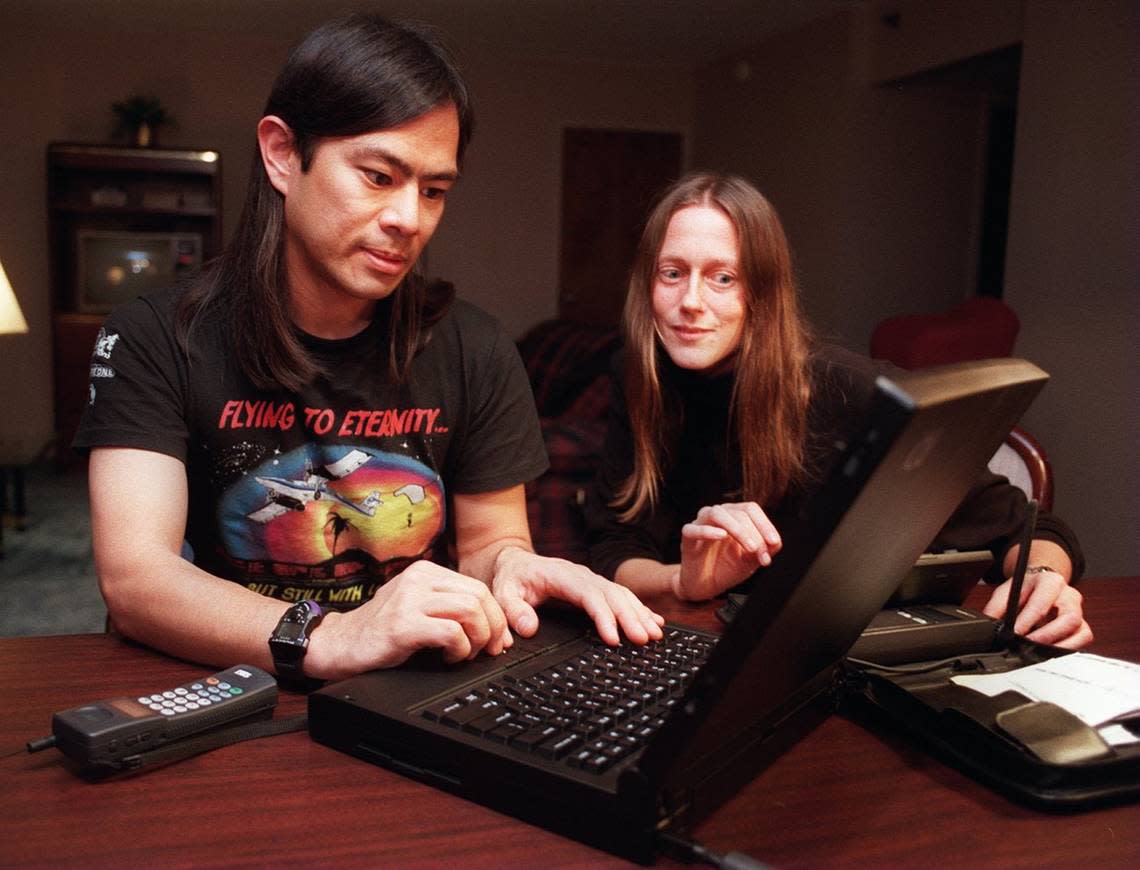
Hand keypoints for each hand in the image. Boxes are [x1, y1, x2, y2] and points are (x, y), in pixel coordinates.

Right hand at [305, 560, 510, 679]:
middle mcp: (418, 579)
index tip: (498, 639)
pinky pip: (451, 632)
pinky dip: (459, 649)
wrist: (339, 645)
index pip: (478, 587)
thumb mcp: (417, 608)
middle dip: (493, 627)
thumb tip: (495, 629)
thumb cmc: (381, 632)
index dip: (496, 616)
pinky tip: (448, 658)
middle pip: (479, 595)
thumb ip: (450, 609)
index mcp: (425, 572)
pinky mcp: (403, 624)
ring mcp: (410, 599)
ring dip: (478, 638)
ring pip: (470, 610)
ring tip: (466, 654)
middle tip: (489, 651)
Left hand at [491, 547, 664, 644]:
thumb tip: (528, 629)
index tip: (613, 637)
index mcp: (560, 575)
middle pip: (611, 594)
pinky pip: (621, 597)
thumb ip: (513, 610)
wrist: (514, 562)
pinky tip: (654, 621)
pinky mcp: (595, 587)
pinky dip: (639, 609)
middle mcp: (581, 575)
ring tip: (654, 634)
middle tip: (643, 639)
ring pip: (620, 595)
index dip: (603, 615)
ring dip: (639, 614)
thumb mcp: (503, 593)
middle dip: (629, 617)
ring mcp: (590, 580)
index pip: (588, 594)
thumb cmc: (511, 579)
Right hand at [676, 502, 781, 600]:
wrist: (706, 586)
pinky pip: (693, 529)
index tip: (773, 542)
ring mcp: (700, 524)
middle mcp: (717, 515)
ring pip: (717, 514)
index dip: (764, 524)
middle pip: (738, 512)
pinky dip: (707, 531)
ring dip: (737, 529)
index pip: (750, 509)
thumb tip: (774, 541)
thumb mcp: (751, 560)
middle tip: (760, 554)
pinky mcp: (687, 538)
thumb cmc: (727, 568)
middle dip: (754, 533)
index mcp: (733, 516)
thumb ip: (764, 549)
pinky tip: (721, 536)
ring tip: (749, 547)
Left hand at [982, 569, 1092, 648]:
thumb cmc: (1025, 588)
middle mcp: (1069, 595)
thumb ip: (996, 608)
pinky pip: (1083, 640)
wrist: (1040, 583)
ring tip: (1040, 653)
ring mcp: (1079, 611)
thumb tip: (989, 626)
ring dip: (1061, 646)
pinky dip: (1068, 649)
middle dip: (1048, 636)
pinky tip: (1051, 653)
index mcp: (1050, 582)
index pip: (1042, 603)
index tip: (1016, 633)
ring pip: (1082, 632)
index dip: (1028, 620)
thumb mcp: (1006, 592)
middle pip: (1070, 618)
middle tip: (1029, 646)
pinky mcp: (1082, 626)